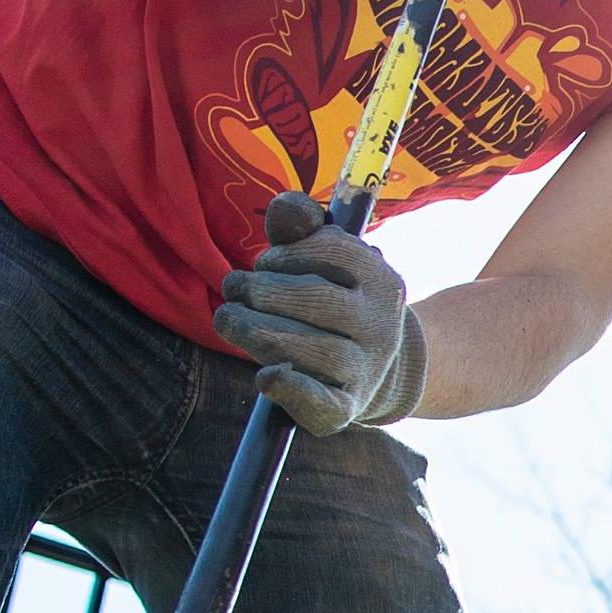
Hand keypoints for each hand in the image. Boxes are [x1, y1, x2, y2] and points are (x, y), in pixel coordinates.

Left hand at [214, 193, 425, 433]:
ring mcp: (366, 370)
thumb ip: (300, 228)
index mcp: (383, 281)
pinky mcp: (345, 408)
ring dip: (258, 332)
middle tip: (234, 291)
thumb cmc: (332, 301)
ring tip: (229, 319)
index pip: (334, 251)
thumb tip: (285, 205)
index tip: (265, 262)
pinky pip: (322, 403)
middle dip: (261, 291)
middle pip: (317, 300)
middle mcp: (382, 326)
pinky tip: (265, 377)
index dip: (287, 252)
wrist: (374, 367)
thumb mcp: (323, 260)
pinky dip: (291, 390)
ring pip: (315, 350)